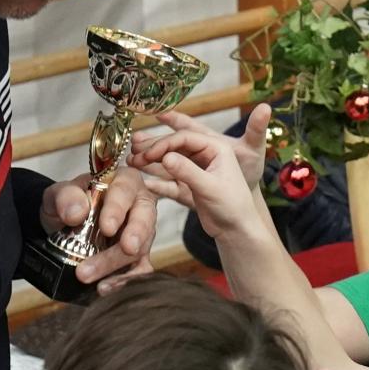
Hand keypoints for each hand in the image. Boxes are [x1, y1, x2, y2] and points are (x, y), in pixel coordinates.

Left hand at [41, 165, 157, 294]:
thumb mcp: (57, 194)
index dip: (118, 209)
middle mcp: (138, 206)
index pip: (125, 190)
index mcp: (123, 181)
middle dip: (135, 237)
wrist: (62, 225)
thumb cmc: (67, 203)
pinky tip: (106, 288)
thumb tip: (77, 212)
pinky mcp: (136, 256)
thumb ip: (65, 196)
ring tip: (98, 280)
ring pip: (141, 248)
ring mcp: (140, 232)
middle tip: (127, 249)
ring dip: (120, 265)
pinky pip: (138, 269)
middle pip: (144, 220)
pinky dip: (124, 280)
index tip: (107, 227)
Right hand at [138, 130, 268, 239]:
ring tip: (131, 161)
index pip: (185, 138)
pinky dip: (156, 180)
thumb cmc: (233, 206)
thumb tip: (165, 157)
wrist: (237, 231)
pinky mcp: (189, 184)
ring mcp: (196, 170)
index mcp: (216, 148)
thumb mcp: (210, 187)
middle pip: (174, 146)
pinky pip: (169, 179)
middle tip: (134, 153)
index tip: (148, 153)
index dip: (164, 143)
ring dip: (151, 162)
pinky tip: (143, 181)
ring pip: (169, 161)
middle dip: (154, 149)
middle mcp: (205, 155)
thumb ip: (188, 171)